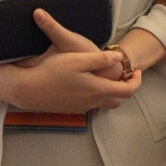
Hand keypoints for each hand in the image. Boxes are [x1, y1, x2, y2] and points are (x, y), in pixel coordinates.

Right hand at [0, 9, 139, 112]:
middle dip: (126, 88)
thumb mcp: (78, 59)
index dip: (136, 81)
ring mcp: (81, 107)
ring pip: (105, 104)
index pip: (127, 90)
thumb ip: (100, 59)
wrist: (29, 90)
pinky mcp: (72, 108)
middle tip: (125, 75)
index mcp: (98, 89)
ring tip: (107, 78)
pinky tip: (87, 84)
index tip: (137, 70)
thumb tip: (117, 57)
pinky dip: (97, 95)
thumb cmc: (52, 72)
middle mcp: (92, 101)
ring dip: (111, 92)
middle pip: (118, 100)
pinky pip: (91, 104)